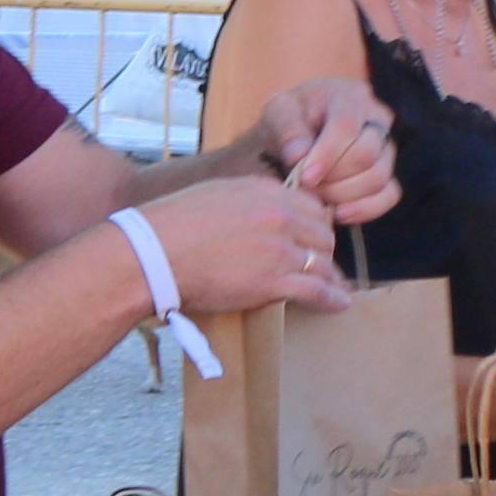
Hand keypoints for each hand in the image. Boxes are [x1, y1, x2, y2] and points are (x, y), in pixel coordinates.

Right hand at [136, 173, 356, 317]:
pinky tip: (340, 304)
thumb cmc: (172, 225)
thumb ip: (245, 199)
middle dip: (322, 248)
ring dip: (328, 275)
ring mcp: (280, 248)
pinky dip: (332, 299)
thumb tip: (255, 211)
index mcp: (265, 191)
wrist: (155, 253)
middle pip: (322, 233)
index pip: (310, 205)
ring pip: (322, 262)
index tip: (311, 235)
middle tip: (318, 261)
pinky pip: (317, 290)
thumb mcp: (215, 194)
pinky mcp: (275, 281)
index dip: (313, 223)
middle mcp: (280, 215)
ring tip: (333, 285)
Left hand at [247, 76, 399, 224]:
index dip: (327, 155)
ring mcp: (387, 147)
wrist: (295, 135)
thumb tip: (300, 156)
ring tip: (316, 196)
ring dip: (344, 195)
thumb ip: (287, 130)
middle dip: (333, 178)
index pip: (347, 125)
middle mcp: (376, 118)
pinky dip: (365, 209)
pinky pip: (390, 195)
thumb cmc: (288, 119)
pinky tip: (338, 212)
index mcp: (349, 95)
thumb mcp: (277, 114)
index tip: (305, 178)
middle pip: (367, 154)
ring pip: (379, 178)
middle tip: (305, 186)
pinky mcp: (388, 173)